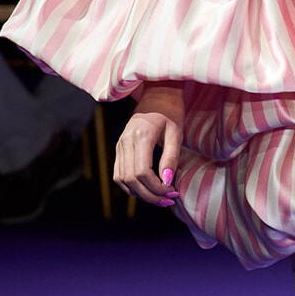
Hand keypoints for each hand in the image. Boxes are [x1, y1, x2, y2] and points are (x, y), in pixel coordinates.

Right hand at [114, 84, 183, 206]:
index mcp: (140, 136)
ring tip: (160, 198)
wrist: (156, 95)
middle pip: (131, 180)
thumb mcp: (176, 133)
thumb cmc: (170, 113)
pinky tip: (147, 190)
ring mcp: (119, 145)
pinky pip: (119, 175)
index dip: (156, 188)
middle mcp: (125, 142)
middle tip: (168, 200)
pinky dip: (131, 187)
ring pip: (122, 180)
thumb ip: (171, 158)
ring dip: (140, 194)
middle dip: (150, 195)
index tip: (172, 192)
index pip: (142, 172)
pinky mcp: (118, 149)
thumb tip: (166, 182)